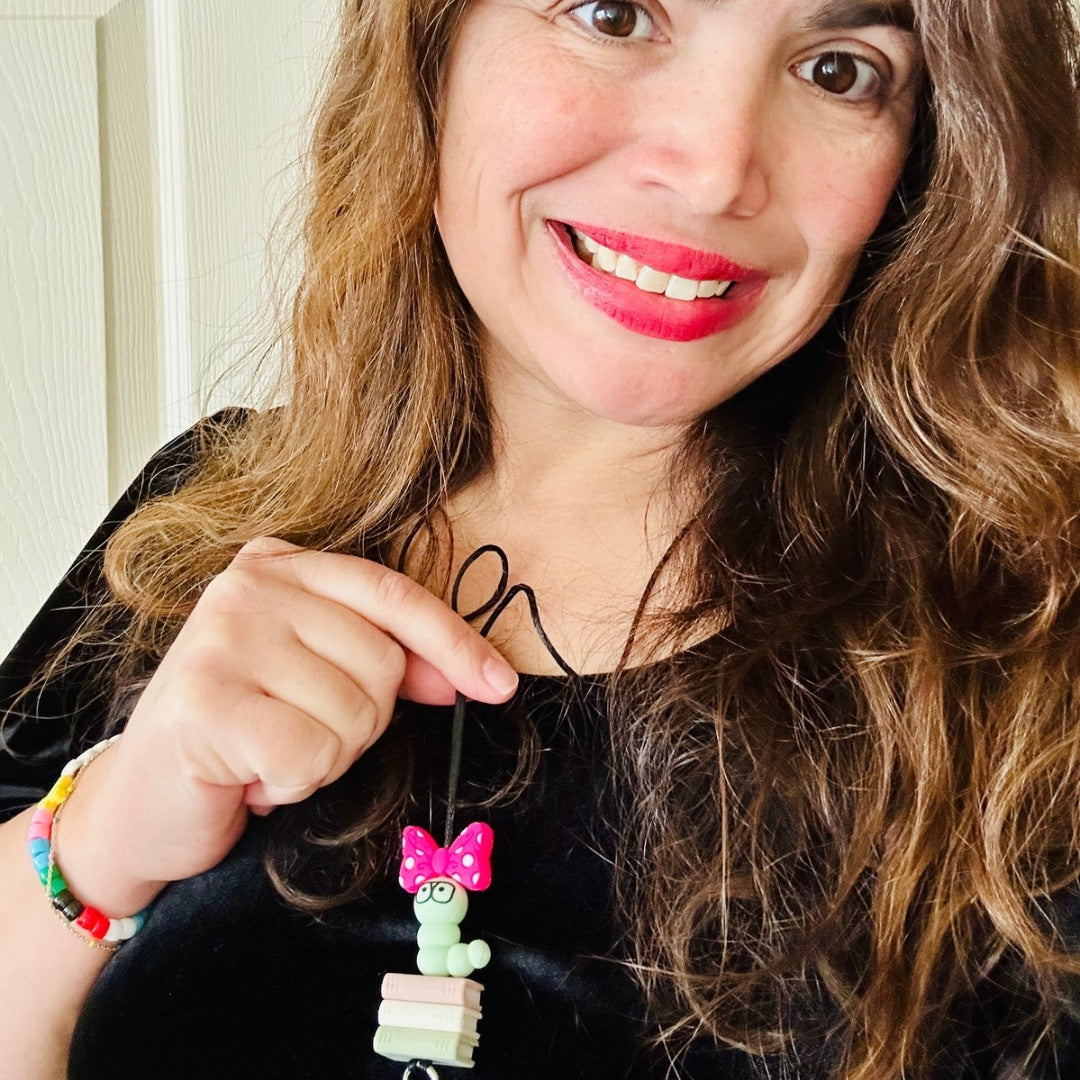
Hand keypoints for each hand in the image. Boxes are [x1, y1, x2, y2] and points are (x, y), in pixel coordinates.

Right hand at [72, 538, 517, 896]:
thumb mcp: (318, 681)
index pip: (393, 593)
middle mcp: (248, 587)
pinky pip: (311, 754)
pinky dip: (293, 783)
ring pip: (353, 712)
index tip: (499, 684)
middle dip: (358, 722)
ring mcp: (222, 638)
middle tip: (297, 730)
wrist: (143, 800)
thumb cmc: (240, 736)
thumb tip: (468, 675)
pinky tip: (249, 775)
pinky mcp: (206, 700)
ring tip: (268, 750)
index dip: (453, 641)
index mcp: (281, 566)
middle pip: (381, 662)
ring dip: (323, 756)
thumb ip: (386, 664)